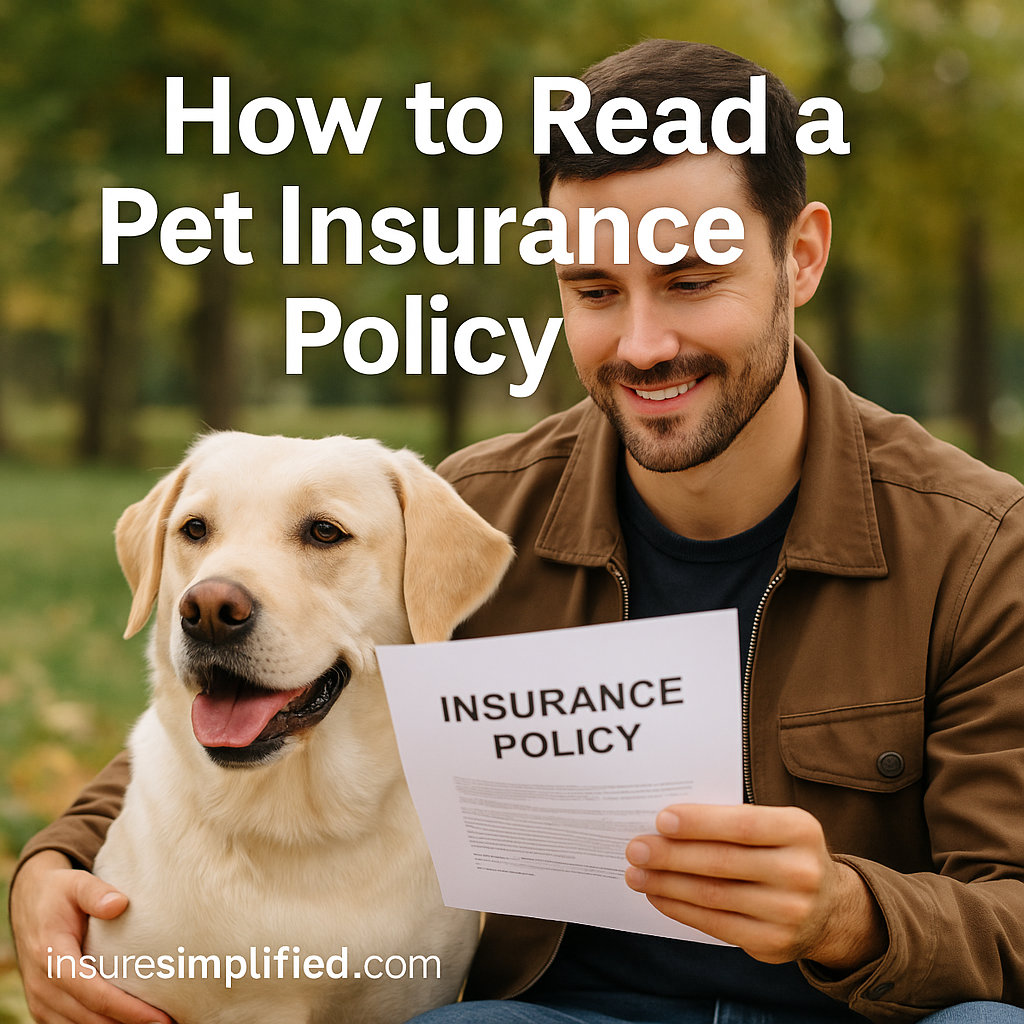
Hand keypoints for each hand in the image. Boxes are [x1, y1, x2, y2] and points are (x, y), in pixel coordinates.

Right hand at [10, 850, 173, 1023]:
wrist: (28, 902)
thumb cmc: (59, 893)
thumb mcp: (75, 884)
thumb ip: (95, 892)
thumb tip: (119, 903)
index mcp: (52, 958)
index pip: (93, 993)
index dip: (127, 1009)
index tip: (159, 1017)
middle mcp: (43, 986)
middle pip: (89, 1018)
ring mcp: (40, 1001)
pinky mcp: (44, 1007)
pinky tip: (125, 1023)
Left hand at [624, 803, 886, 970]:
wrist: (829, 908)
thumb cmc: (783, 852)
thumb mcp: (775, 826)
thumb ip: (731, 821)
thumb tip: (666, 824)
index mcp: (799, 830)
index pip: (742, 825)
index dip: (700, 824)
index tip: (661, 820)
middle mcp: (800, 872)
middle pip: (722, 863)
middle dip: (671, 856)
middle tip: (636, 848)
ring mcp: (790, 913)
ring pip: (714, 896)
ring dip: (667, 884)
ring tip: (636, 874)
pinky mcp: (774, 943)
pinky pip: (716, 925)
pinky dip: (680, 909)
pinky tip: (658, 895)